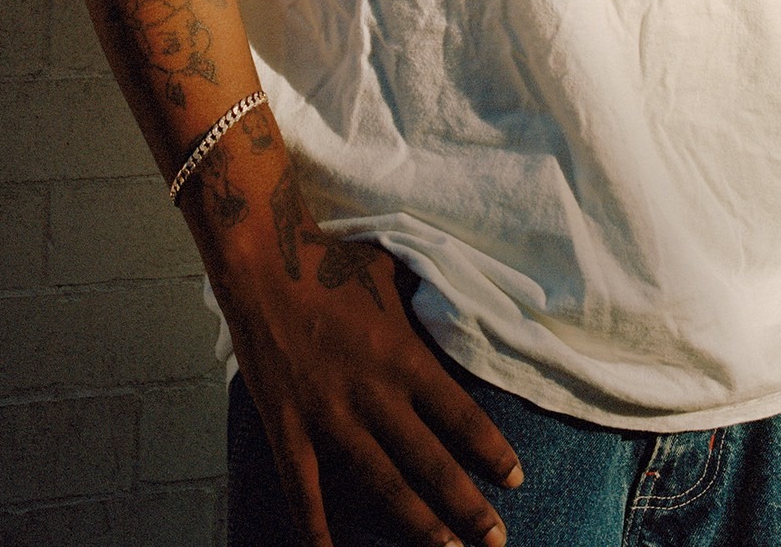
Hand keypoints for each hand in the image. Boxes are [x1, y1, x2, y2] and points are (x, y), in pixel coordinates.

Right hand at [221, 232, 523, 546]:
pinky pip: (304, 491)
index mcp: (404, 356)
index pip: (461, 415)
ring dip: (417, 525)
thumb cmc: (334, 264)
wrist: (266, 262)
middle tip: (496, 540)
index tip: (515, 479)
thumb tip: (458, 312)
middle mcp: (373, 393)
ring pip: (382, 484)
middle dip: (467, 507)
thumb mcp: (395, 279)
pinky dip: (317, 530)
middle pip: (430, 463)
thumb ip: (424, 308)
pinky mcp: (287, 427)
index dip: (491, 451)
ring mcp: (329, 415)